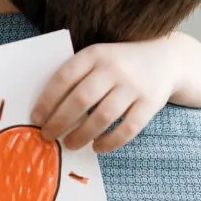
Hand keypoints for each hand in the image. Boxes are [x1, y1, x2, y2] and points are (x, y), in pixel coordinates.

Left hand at [33, 32, 200, 153]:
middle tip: (48, 136)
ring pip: (102, 117)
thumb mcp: (97, 57)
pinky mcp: (150, 104)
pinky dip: (110, 142)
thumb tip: (47, 110)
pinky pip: (127, 129)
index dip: (47, 100)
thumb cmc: (118, 63)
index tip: (36, 118)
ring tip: (70, 144)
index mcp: (95, 54)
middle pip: (81, 100)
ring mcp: (134, 86)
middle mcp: (114, 68)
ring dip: (81, 135)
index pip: (64, 77)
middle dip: (60, 121)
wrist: (164, 58)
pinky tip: (97, 147)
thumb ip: (76, 76)